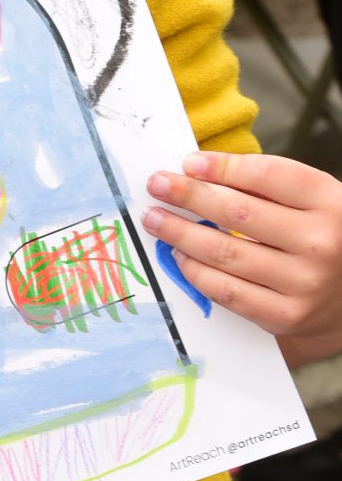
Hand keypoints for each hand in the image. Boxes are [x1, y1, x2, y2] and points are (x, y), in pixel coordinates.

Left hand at [143, 151, 341, 345]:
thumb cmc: (326, 236)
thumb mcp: (315, 201)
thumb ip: (268, 185)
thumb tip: (198, 172)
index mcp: (330, 202)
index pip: (267, 176)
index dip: (222, 167)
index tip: (188, 163)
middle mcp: (320, 242)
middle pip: (238, 212)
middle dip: (189, 195)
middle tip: (157, 185)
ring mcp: (304, 283)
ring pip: (225, 253)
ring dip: (180, 233)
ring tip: (156, 219)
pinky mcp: (286, 316)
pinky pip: (228, 291)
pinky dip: (196, 271)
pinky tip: (179, 256)